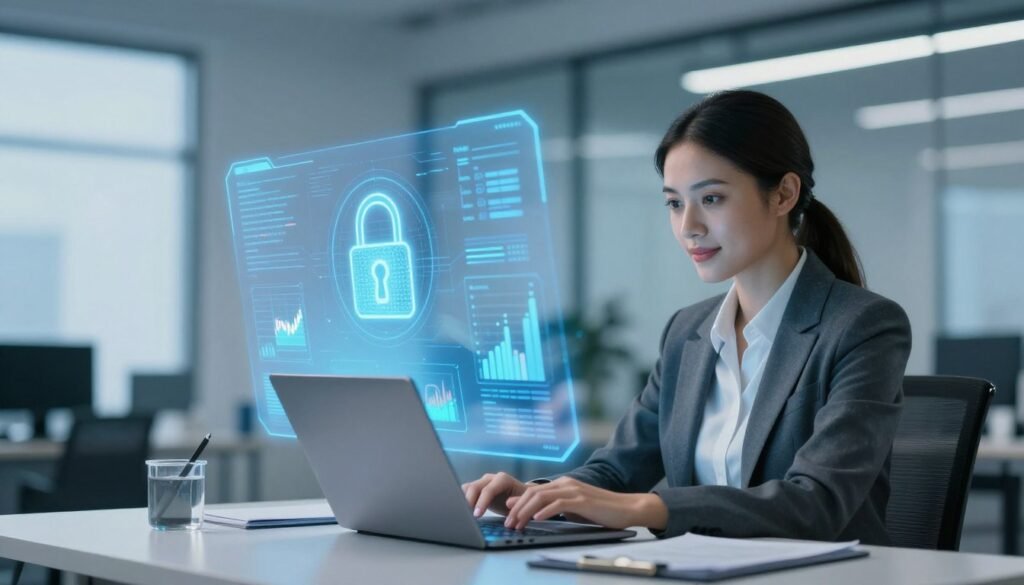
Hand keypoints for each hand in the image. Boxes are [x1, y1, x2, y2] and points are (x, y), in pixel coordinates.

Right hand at [461, 472, 528, 516]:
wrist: (520, 497)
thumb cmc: (522, 501)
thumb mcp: (522, 503)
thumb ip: (516, 503)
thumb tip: (508, 505)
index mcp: (503, 479)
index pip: (488, 490)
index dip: (481, 502)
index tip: (477, 515)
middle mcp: (491, 478)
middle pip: (474, 487)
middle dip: (469, 502)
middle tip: (467, 516)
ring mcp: (482, 482)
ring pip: (467, 488)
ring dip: (464, 500)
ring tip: (464, 514)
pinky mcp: (477, 488)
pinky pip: (465, 491)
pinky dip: (462, 500)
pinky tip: (464, 511)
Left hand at [503, 477, 667, 530]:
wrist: (627, 508)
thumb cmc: (601, 510)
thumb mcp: (575, 508)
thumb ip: (557, 507)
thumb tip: (536, 513)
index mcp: (563, 484)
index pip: (534, 491)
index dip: (518, 502)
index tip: (507, 515)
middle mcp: (566, 483)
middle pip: (533, 492)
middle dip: (518, 508)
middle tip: (508, 522)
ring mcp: (574, 490)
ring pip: (542, 497)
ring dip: (526, 511)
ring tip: (518, 523)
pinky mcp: (583, 500)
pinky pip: (559, 503)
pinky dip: (546, 511)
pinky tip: (537, 518)